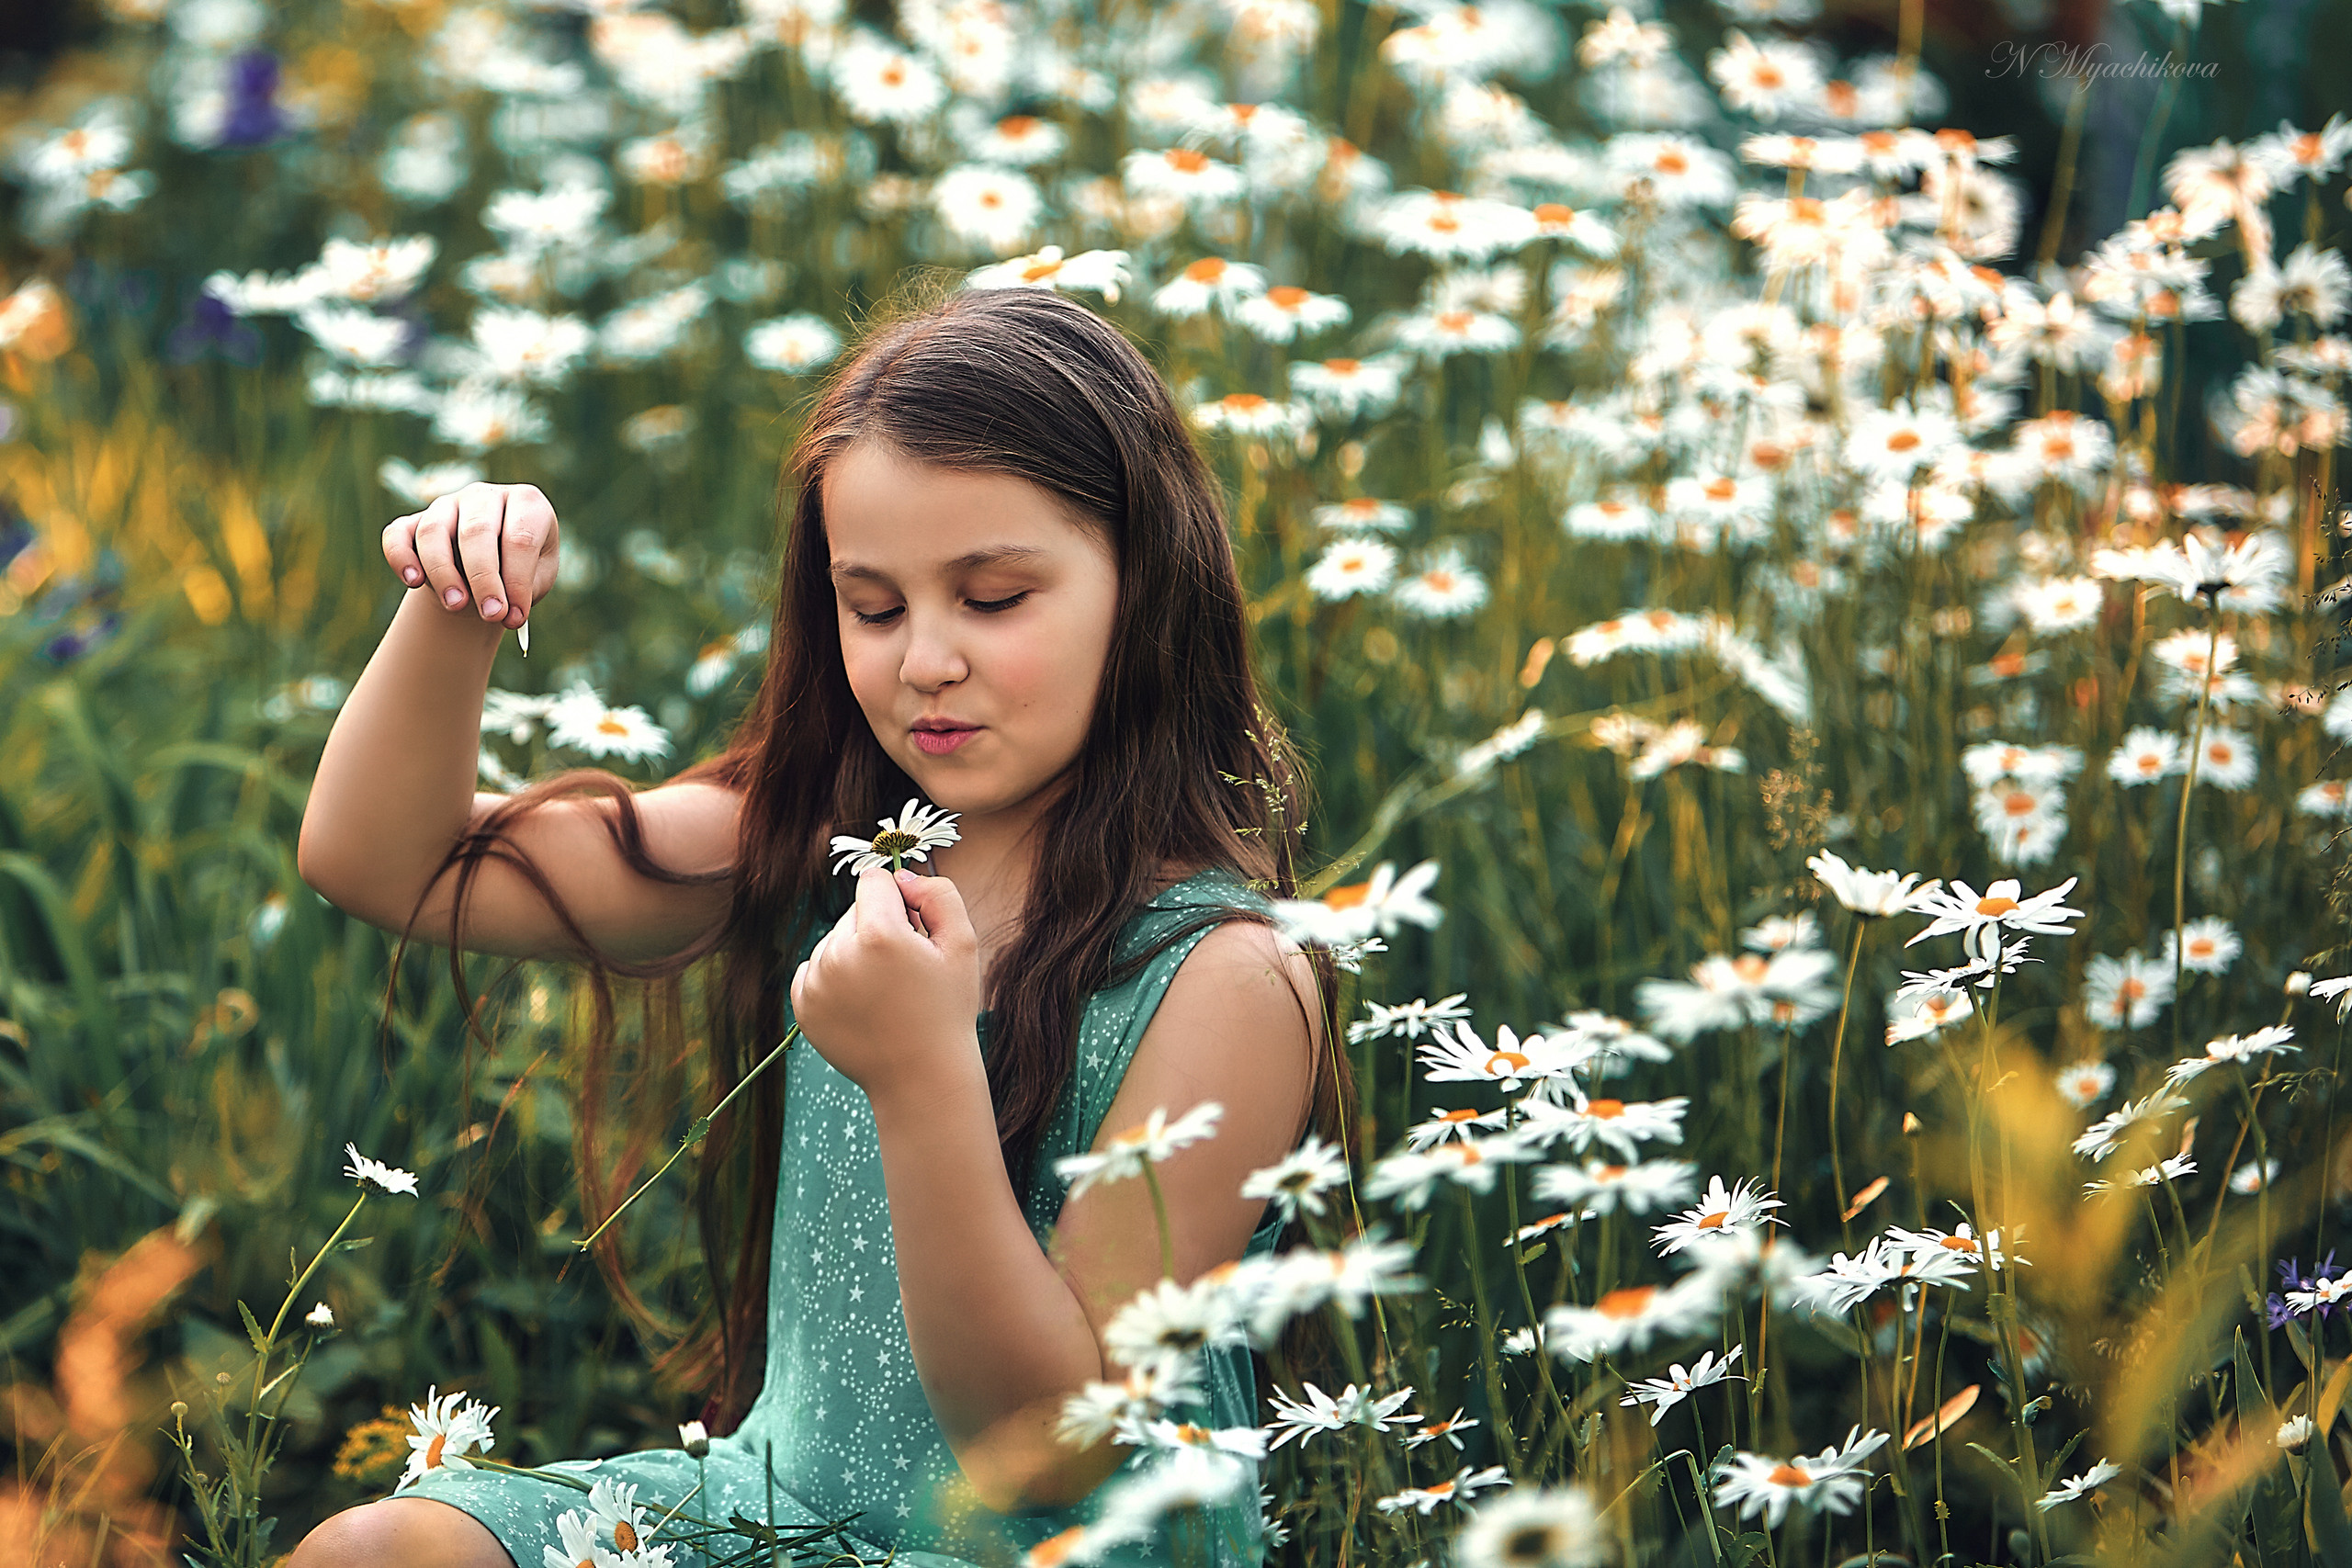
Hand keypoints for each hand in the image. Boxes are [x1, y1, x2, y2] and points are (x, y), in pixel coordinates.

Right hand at [383, 481, 559, 632]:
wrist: (492, 569)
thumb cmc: (523, 570)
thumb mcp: (539, 578)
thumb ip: (526, 589)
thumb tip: (506, 613)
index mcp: (527, 503)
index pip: (521, 538)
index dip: (517, 580)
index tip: (514, 616)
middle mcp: (485, 496)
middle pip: (477, 531)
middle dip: (483, 578)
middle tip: (490, 615)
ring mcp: (448, 503)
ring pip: (434, 531)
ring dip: (442, 572)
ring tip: (455, 606)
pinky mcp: (415, 520)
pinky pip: (398, 533)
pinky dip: (400, 557)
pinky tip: (413, 582)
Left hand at [790, 867, 983, 1105]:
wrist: (921, 1077)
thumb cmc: (947, 1010)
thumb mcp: (963, 944)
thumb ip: (938, 895)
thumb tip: (901, 877)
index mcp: (878, 934)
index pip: (873, 881)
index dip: (898, 900)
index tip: (913, 929)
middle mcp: (839, 954)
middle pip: (853, 911)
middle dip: (877, 927)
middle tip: (903, 970)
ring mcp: (816, 982)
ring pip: (833, 940)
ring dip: (855, 954)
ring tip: (884, 991)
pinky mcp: (803, 1005)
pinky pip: (814, 968)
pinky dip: (834, 977)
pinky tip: (862, 1002)